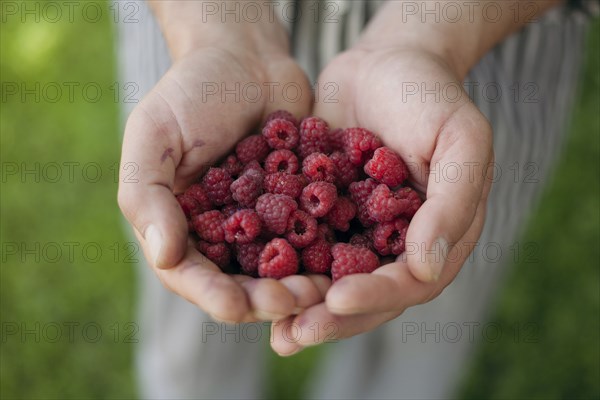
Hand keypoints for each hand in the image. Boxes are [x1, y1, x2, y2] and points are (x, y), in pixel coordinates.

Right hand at [117, 38, 331, 321]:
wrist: (247, 58)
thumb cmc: (191, 92)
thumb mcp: (154, 136)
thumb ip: (147, 195)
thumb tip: (163, 256)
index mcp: (179, 224)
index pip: (191, 274)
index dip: (212, 295)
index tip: (236, 306)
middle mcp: (222, 232)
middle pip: (241, 281)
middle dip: (266, 297)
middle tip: (294, 301)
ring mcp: (263, 222)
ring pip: (282, 268)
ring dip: (301, 284)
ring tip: (324, 290)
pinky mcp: (300, 205)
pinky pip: (314, 236)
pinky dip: (329, 251)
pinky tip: (349, 261)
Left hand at [271, 46, 492, 353]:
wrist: (385, 61)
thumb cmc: (432, 96)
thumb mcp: (461, 140)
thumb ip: (453, 203)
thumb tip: (426, 270)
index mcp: (437, 236)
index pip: (410, 282)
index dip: (376, 296)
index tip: (337, 299)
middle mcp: (395, 244)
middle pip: (365, 294)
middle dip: (330, 317)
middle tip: (292, 335)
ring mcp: (358, 232)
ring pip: (330, 279)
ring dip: (301, 306)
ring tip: (269, 327)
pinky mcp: (324, 214)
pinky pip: (303, 246)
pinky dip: (280, 266)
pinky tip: (251, 283)